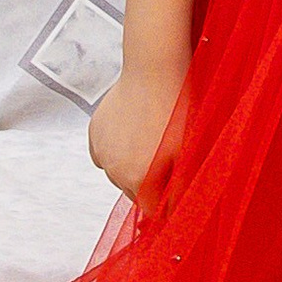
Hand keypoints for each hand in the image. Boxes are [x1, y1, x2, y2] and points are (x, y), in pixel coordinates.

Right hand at [86, 62, 179, 203]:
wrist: (154, 71)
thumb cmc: (176, 109)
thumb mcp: (186, 152)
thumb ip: (179, 187)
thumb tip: (175, 210)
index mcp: (138, 180)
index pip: (150, 209)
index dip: (165, 202)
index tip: (175, 189)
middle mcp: (114, 171)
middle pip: (133, 192)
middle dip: (150, 184)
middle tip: (168, 160)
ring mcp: (102, 150)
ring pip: (118, 173)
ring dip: (133, 166)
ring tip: (152, 141)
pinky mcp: (95, 132)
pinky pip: (105, 153)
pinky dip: (118, 150)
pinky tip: (135, 132)